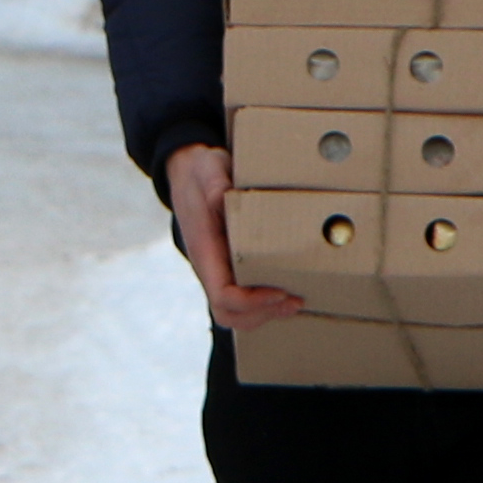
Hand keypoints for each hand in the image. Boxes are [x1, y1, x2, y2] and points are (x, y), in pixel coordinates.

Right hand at [163, 141, 302, 330]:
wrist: (187, 170)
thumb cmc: (200, 171)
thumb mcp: (208, 168)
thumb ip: (214, 183)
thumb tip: (222, 197)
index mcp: (204, 249)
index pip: (222, 294)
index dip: (251, 301)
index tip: (279, 290)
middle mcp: (209, 266)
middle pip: (228, 313)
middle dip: (262, 314)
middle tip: (295, 301)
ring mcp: (217, 269)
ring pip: (234, 312)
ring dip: (265, 313)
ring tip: (295, 301)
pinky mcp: (227, 266)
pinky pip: (241, 298)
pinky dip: (264, 304)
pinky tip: (286, 292)